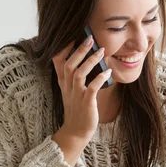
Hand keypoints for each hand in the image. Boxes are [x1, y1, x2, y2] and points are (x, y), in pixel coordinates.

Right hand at [51, 37, 111, 163]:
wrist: (76, 131)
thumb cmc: (77, 109)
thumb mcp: (71, 91)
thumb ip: (74, 76)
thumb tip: (86, 59)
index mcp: (63, 82)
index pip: (58, 61)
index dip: (63, 47)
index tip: (71, 35)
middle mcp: (68, 87)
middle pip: (69, 64)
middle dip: (79, 50)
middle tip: (91, 38)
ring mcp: (76, 95)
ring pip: (79, 73)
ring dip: (90, 61)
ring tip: (102, 51)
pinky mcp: (86, 103)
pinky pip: (92, 88)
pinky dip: (99, 78)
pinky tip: (107, 71)